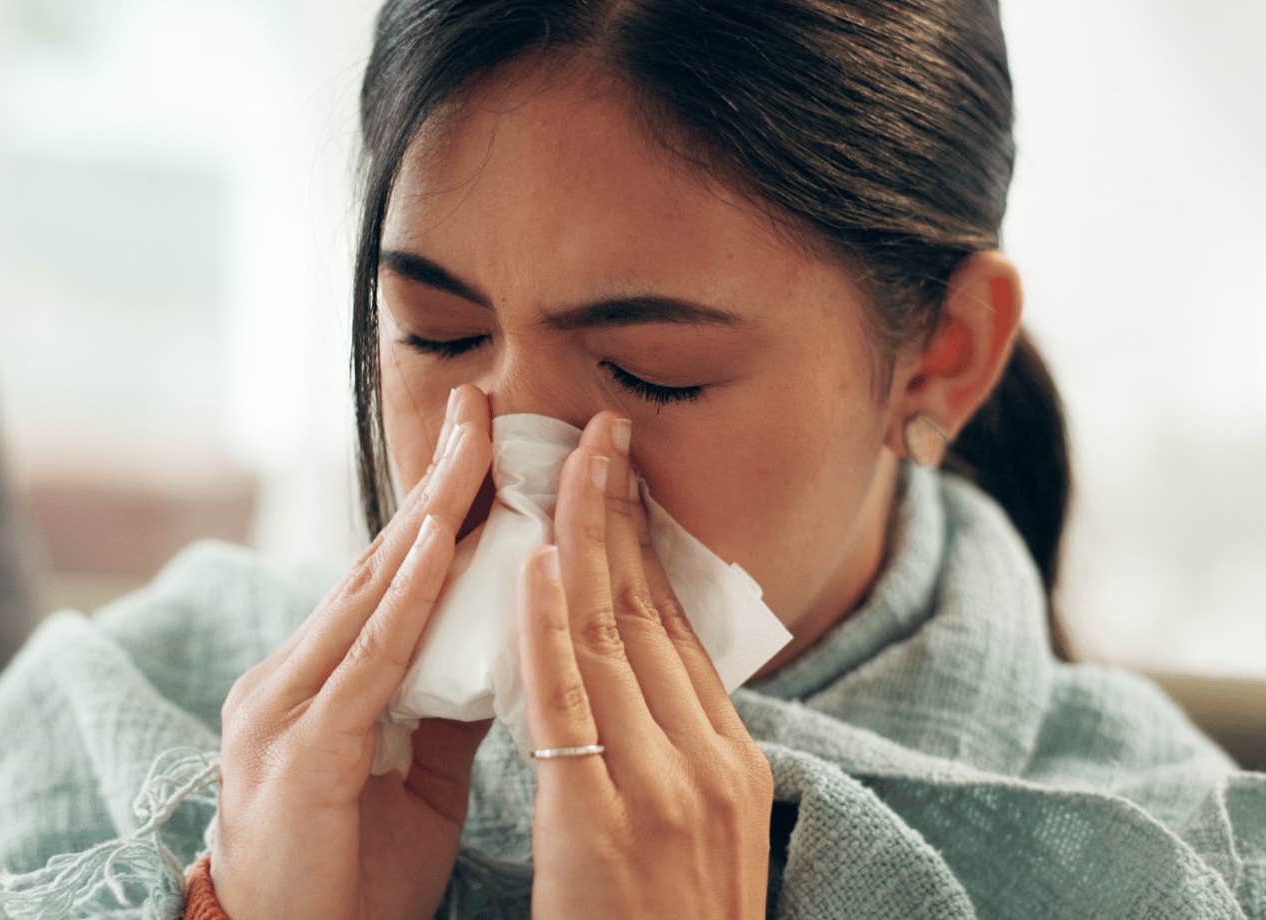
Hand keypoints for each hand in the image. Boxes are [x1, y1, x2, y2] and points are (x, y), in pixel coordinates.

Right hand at [212, 383, 495, 919]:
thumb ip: (449, 699)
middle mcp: (291, 676)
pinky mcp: (300, 752)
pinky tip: (436, 545)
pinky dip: (405, 598)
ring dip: (428, 515)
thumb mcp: (416, 772)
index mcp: (321, 680)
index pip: (389, 574)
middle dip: (435, 481)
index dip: (439, 505)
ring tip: (474, 446)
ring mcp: (285, 708)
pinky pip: (365, 662)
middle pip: (378, 561)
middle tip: (480, 403)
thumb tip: (508, 633)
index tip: (485, 436)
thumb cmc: (351, 872)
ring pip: (370, 593)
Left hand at [516, 410, 773, 918]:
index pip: (680, 629)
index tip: (619, 478)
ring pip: (617, 637)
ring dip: (585, 539)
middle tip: (595, 432)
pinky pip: (574, 702)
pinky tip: (533, 561)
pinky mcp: (606, 818)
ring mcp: (665, 786)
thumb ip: (676, 756)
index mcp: (732, 760)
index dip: (646, 546)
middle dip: (621, 514)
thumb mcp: (697, 835)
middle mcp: (710, 759)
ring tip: (560, 461)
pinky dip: (552, 624)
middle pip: (654, 613)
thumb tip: (643, 685)